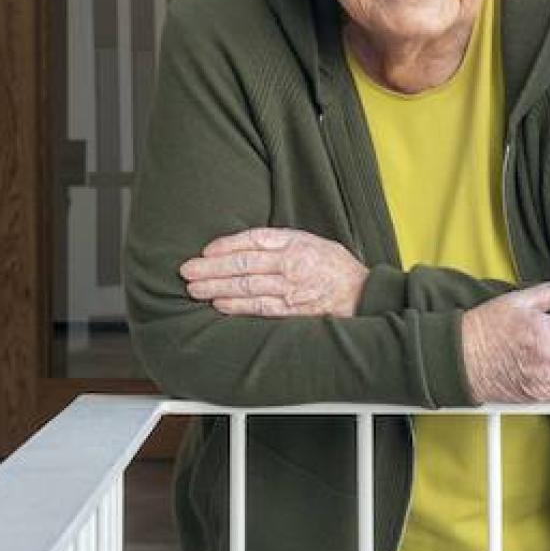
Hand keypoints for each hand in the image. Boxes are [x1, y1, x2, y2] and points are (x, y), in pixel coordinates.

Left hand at [179, 227, 367, 317]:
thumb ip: (280, 242)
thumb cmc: (334, 267)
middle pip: (243, 265)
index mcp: (294, 243)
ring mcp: (291, 289)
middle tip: (187, 271)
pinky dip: (236, 306)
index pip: (252, 240)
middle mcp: (291, 264)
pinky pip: (259, 307)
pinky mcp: (292, 310)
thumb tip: (245, 245)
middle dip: (211, 268)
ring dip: (216, 288)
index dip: (226, 245)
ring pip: (246, 287)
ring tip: (194, 289)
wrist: (362, 295)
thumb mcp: (310, 241)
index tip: (206, 250)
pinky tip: (219, 304)